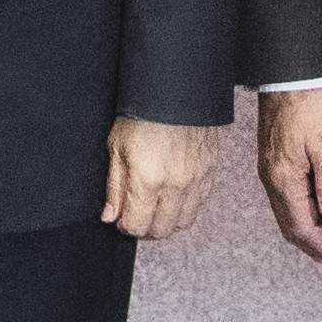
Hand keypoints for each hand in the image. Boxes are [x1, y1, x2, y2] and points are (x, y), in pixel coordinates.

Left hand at [102, 112, 222, 241]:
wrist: (176, 91)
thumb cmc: (142, 115)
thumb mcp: (117, 147)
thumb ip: (115, 187)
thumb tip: (110, 216)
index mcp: (148, 180)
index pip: (138, 225)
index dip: (126, 226)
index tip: (121, 218)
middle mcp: (176, 186)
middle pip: (162, 230)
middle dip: (145, 228)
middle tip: (135, 215)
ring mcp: (197, 181)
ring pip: (183, 222)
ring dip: (166, 222)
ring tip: (153, 208)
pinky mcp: (210, 174)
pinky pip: (199, 206)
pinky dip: (185, 209)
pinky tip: (172, 198)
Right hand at [258, 86, 321, 272]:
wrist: (290, 73)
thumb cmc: (310, 104)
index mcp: (284, 179)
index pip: (301, 227)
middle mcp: (272, 177)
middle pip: (290, 225)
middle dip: (313, 245)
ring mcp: (271, 168)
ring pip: (286, 212)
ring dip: (308, 230)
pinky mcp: (274, 158)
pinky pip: (285, 197)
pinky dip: (301, 212)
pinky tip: (316, 210)